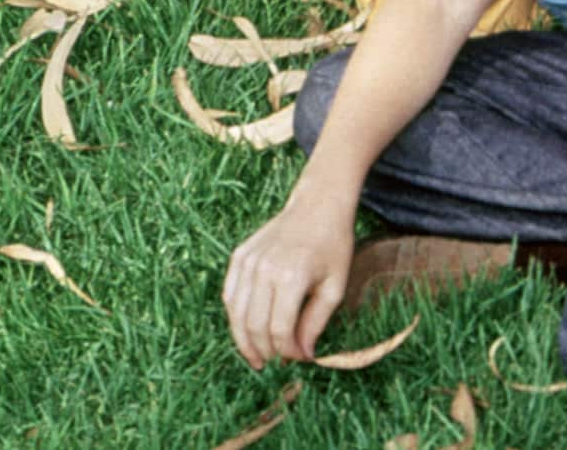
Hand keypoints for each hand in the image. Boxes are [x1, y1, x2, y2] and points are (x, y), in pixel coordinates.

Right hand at [223, 200, 353, 368]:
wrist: (319, 204)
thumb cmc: (333, 244)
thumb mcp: (336, 285)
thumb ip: (317, 322)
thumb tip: (303, 355)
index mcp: (292, 276)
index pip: (279, 330)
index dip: (287, 351)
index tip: (298, 358)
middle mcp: (264, 268)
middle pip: (254, 326)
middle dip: (265, 351)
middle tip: (275, 363)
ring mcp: (248, 261)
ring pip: (236, 314)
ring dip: (245, 341)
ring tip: (257, 356)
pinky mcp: (240, 256)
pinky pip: (230, 295)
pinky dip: (235, 317)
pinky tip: (247, 329)